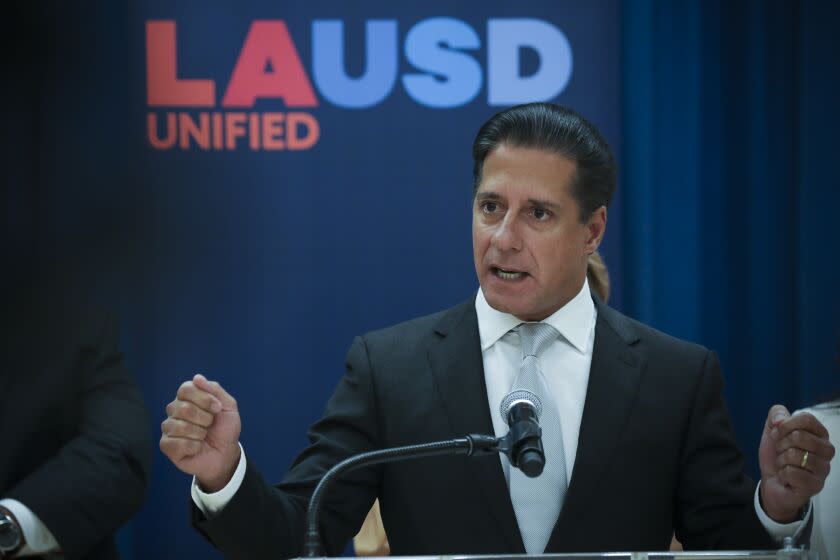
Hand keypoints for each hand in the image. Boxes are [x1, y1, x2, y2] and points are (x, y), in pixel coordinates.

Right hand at [160, 374, 241, 491]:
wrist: (226, 453)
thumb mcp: (228, 406)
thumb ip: (215, 390)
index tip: (217, 409)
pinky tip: (197, 447)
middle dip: (205, 418)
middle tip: (210, 425)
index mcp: (187, 397)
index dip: (204, 399)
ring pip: (180, 426)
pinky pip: (177, 443)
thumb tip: (197, 378)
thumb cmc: (225, 429)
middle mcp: (174, 410)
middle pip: (184, 408)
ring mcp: (168, 427)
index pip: (186, 389)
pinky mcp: (166, 445)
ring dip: (200, 434)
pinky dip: (193, 446)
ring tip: (203, 437)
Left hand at [758, 404, 834, 521]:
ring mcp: (824, 469)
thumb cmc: (777, 454)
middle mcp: (827, 450)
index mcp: (820, 434)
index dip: (785, 425)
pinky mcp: (816, 485)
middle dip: (781, 444)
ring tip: (784, 465)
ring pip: (794, 455)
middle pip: (799, 436)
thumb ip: (777, 413)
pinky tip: (786, 477)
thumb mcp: (772, 428)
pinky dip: (782, 474)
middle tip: (781, 452)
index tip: (777, 434)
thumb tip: (780, 420)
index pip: (807, 419)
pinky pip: (791, 472)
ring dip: (781, 460)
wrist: (771, 481)